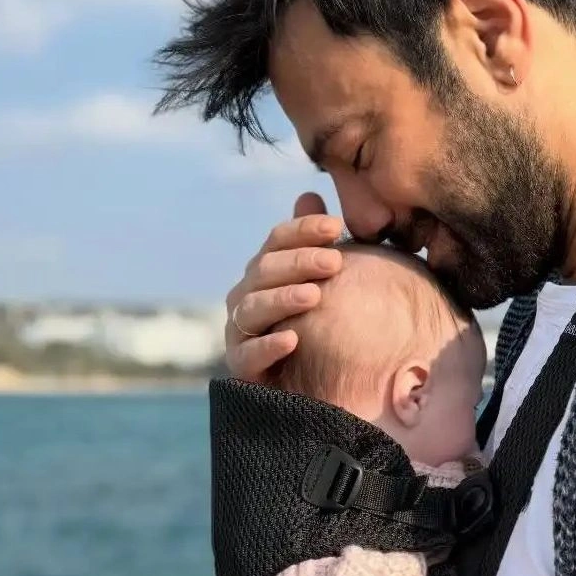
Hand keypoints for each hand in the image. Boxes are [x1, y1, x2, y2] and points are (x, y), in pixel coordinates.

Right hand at [225, 192, 344, 382]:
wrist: (312, 381)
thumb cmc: (320, 320)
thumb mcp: (323, 279)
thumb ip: (314, 242)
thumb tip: (309, 194)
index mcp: (266, 270)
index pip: (277, 240)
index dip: (303, 230)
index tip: (336, 226)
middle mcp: (246, 296)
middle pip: (264, 270)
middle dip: (299, 262)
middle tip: (335, 262)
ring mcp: (240, 331)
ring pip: (253, 308)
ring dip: (283, 299)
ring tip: (314, 296)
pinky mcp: (242, 367)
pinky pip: (248, 355)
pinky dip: (268, 346)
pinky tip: (293, 340)